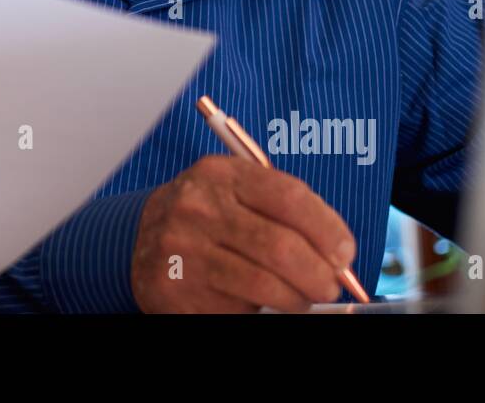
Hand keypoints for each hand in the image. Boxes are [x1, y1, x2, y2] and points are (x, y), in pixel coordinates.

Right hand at [131, 155, 355, 312]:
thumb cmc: (205, 216)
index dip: (327, 229)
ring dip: (297, 299)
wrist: (139, 238)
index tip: (344, 253)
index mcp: (221, 174)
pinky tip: (256, 302)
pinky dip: (258, 310)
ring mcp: (183, 250)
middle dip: (319, 274)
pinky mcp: (175, 289)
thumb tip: (337, 251)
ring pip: (264, 285)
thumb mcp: (234, 192)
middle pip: (281, 247)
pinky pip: (236, 308)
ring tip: (302, 299)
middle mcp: (198, 207)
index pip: (289, 197)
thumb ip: (282, 210)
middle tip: (330, 286)